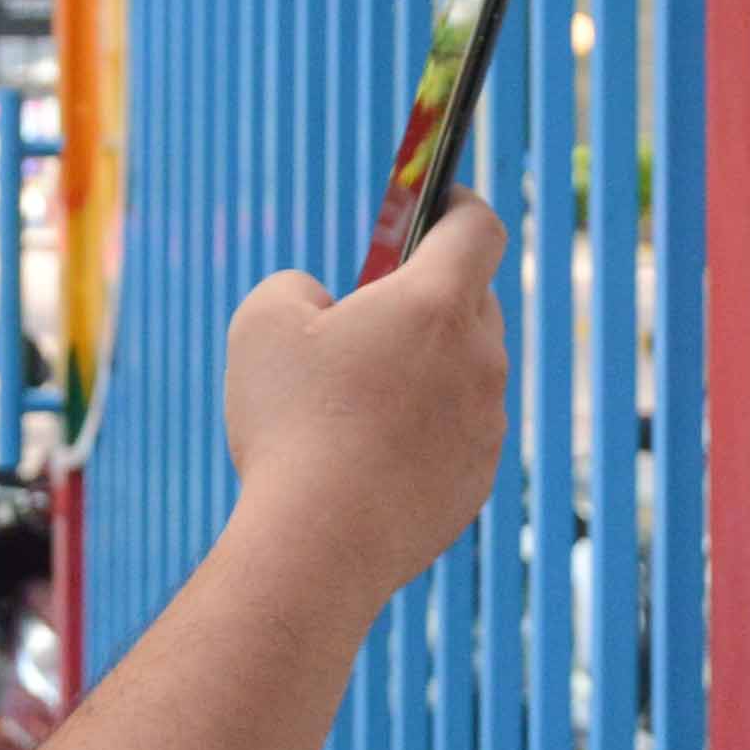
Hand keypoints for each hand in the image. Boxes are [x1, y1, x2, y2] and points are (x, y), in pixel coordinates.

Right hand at [221, 192, 509, 597]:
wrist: (320, 545)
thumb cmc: (291, 425)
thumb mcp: (262, 322)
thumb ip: (297, 286)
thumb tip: (324, 303)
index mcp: (436, 304)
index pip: (477, 227)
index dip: (457, 206)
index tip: (434, 205)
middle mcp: (479, 358)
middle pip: (473, 301)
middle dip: (430, 295)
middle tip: (371, 313)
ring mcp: (487, 422)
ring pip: (466, 370)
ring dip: (427, 367)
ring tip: (359, 396)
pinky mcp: (479, 478)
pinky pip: (459, 432)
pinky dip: (426, 429)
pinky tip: (371, 453)